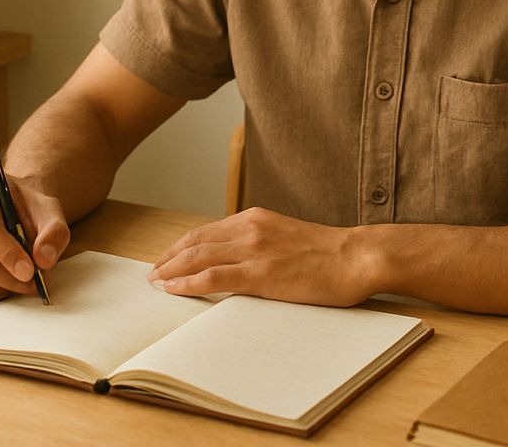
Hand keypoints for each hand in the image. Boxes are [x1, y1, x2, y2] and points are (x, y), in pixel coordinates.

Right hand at [0, 174, 68, 295]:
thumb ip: (53, 231)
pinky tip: (14, 280)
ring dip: (5, 284)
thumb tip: (44, 260)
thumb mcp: (50, 210)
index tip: (29, 271)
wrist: (18, 207)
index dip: (7, 252)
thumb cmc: (29, 206)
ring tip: (29, 282)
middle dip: (9, 276)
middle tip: (35, 283)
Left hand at [148, 207, 375, 306]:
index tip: (166, 258)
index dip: (181, 246)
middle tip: (152, 273)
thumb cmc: (328, 253)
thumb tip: (239, 260)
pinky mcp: (261, 273)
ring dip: (172, 270)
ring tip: (156, 283)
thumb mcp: (286, 237)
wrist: (356, 257)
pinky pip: (214, 277)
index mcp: (255, 218)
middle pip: (196, 241)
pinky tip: (174, 290)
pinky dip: (189, 283)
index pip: (206, 231)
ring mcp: (254, 250)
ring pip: (199, 257)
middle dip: (169, 258)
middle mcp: (249, 228)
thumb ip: (261, 243)